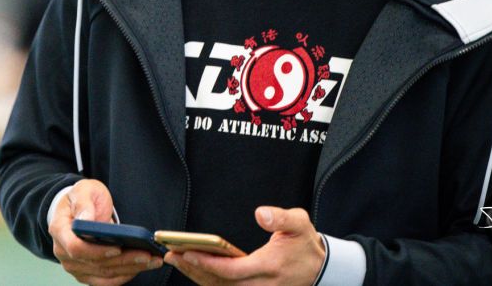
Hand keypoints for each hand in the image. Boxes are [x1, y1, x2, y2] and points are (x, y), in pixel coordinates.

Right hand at [49, 179, 163, 284]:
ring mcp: (75, 266)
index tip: (118, 247)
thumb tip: (86, 219)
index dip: (97, 251)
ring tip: (151, 261)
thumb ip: (84, 203)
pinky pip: (106, 280)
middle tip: (147, 255)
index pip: (76, 248)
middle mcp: (64, 252)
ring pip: (104, 274)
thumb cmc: (82, 198)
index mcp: (60, 230)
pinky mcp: (86, 273)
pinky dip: (125, 275)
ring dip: (129, 269)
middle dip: (123, 261)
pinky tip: (141, 267)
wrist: (79, 209)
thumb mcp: (83, 190)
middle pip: (95, 264)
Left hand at [164, 207, 324, 285]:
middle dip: (193, 269)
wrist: (320, 268)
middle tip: (171, 254)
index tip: (187, 251)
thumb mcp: (299, 223)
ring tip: (176, 259)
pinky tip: (192, 268)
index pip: (233, 270)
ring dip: (196, 275)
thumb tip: (260, 213)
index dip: (208, 263)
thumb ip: (280, 217)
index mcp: (269, 266)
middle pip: (220, 283)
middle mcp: (260, 284)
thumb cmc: (305, 244)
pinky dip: (206, 280)